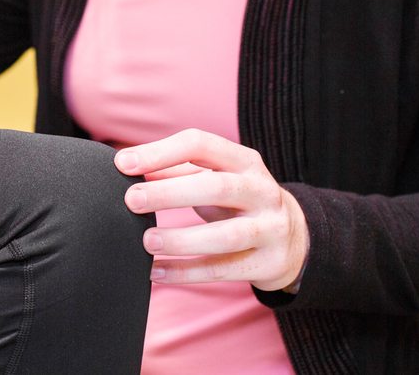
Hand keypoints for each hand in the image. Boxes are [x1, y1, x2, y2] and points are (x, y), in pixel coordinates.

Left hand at [114, 129, 308, 291]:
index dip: (161, 152)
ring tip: (147, 241)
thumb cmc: (237, 199)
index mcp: (244, 161)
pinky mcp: (268, 263)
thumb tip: (126, 165)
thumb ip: (174, 170)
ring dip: (182, 239)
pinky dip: (187, 273)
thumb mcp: (215, 176)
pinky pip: (224, 270)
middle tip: (131, 200)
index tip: (123, 163)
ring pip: (226, 236)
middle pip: (217, 187)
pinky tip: (156, 272)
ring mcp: (271, 229)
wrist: (295, 237)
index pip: (201, 145)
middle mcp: (262, 191)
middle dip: (170, 193)